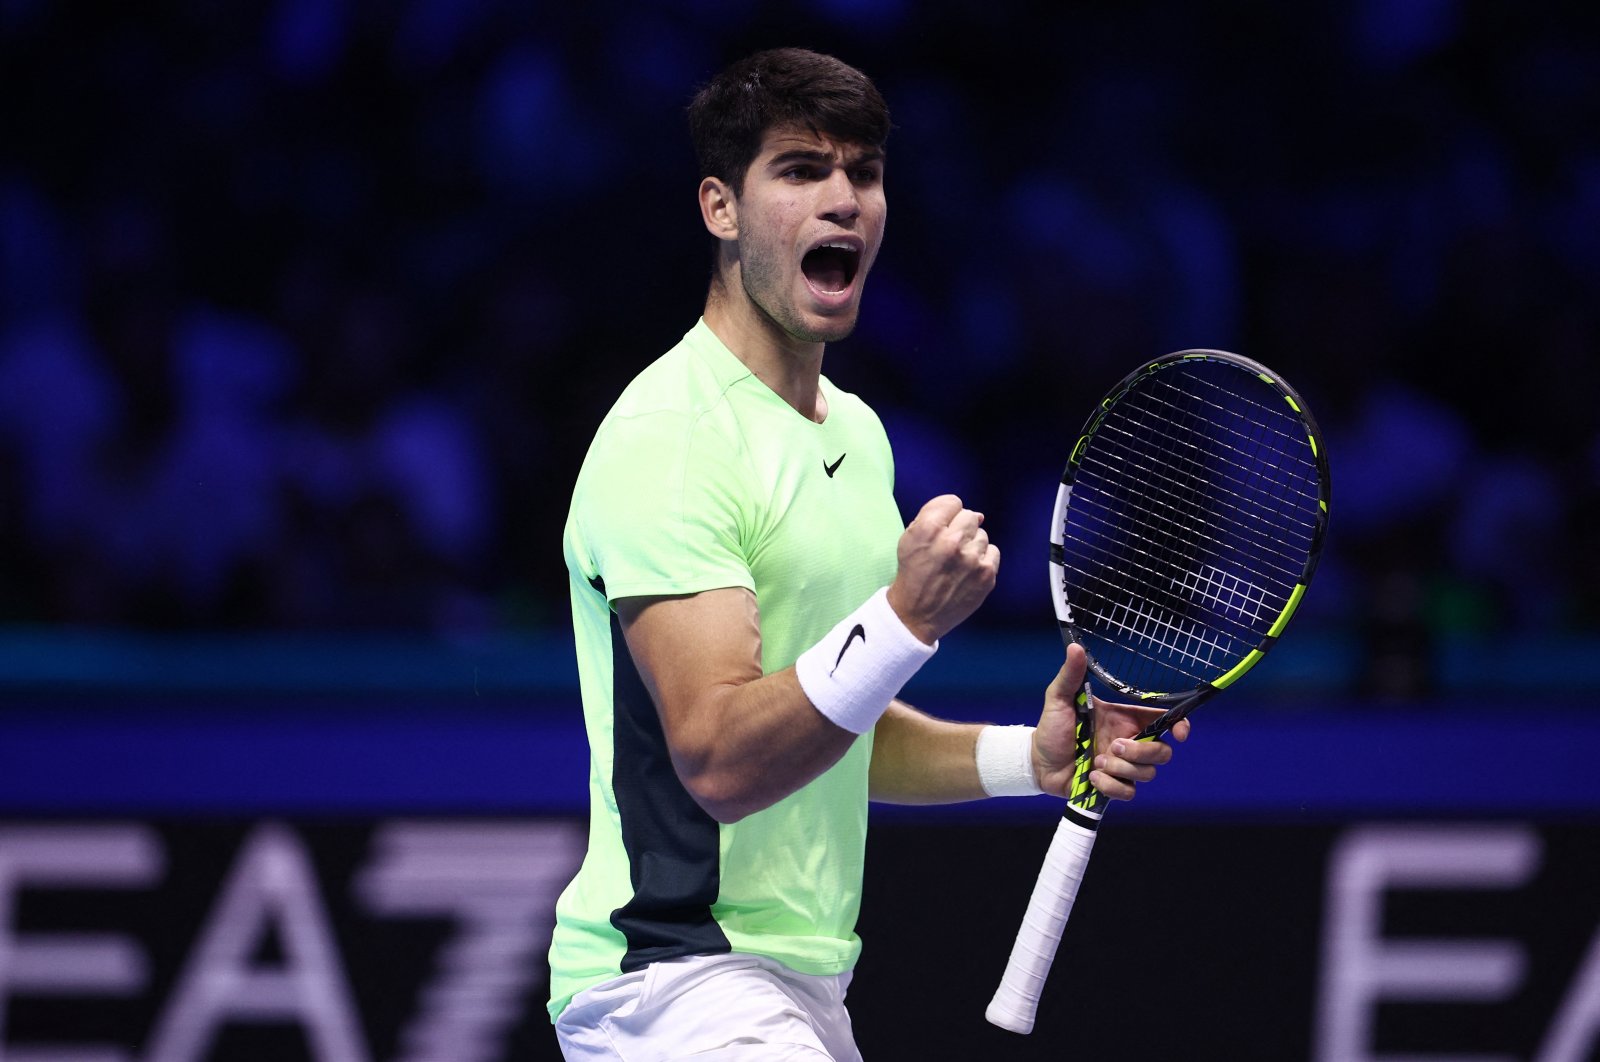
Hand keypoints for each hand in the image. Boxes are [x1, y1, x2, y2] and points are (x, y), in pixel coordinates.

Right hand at [885, 494, 999, 643]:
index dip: (947, 515)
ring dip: (971, 545)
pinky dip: (982, 559)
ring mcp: (972, 559)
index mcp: (928, 529)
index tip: (942, 528)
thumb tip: (978, 515)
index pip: (953, 502)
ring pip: (982, 535)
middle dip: (960, 529)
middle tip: (949, 548)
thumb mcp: (909, 538)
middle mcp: (952, 541)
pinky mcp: (986, 575)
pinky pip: (993, 552)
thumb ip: (936, 516)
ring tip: (957, 563)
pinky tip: (968, 570)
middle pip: (970, 516)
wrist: (916, 614)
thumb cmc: (913, 573)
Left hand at [1032, 643, 1190, 801]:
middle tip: (1113, 746)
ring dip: (1121, 769)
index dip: (1180, 726)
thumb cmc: (1051, 727)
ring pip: (1148, 774)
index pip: (1164, 721)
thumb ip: (1071, 676)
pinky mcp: (1113, 787)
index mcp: (1124, 720)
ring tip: (1095, 762)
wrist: (1036, 760)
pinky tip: (1091, 777)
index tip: (1180, 732)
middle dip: (1141, 752)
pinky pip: (1129, 793)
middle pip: (1163, 752)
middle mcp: (1129, 744)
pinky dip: (1111, 786)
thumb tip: (1075, 647)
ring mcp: (1123, 768)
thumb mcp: (1059, 698)